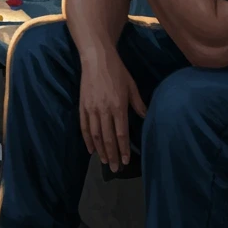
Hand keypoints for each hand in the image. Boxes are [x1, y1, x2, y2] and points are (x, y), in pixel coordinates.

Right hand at [79, 49, 146, 170]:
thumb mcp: (132, 86)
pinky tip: (91, 150)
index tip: (126, 161)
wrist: (96, 58)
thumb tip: (145, 117)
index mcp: (118, 106)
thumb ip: (138, 103)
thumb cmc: (117, 71)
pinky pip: (84, 127)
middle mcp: (104, 111)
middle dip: (112, 155)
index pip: (121, 134)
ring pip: (96, 136)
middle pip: (108, 138)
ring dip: (100, 151)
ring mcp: (92, 110)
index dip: (123, 149)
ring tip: (105, 162)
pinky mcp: (82, 107)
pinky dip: (87, 140)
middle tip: (115, 169)